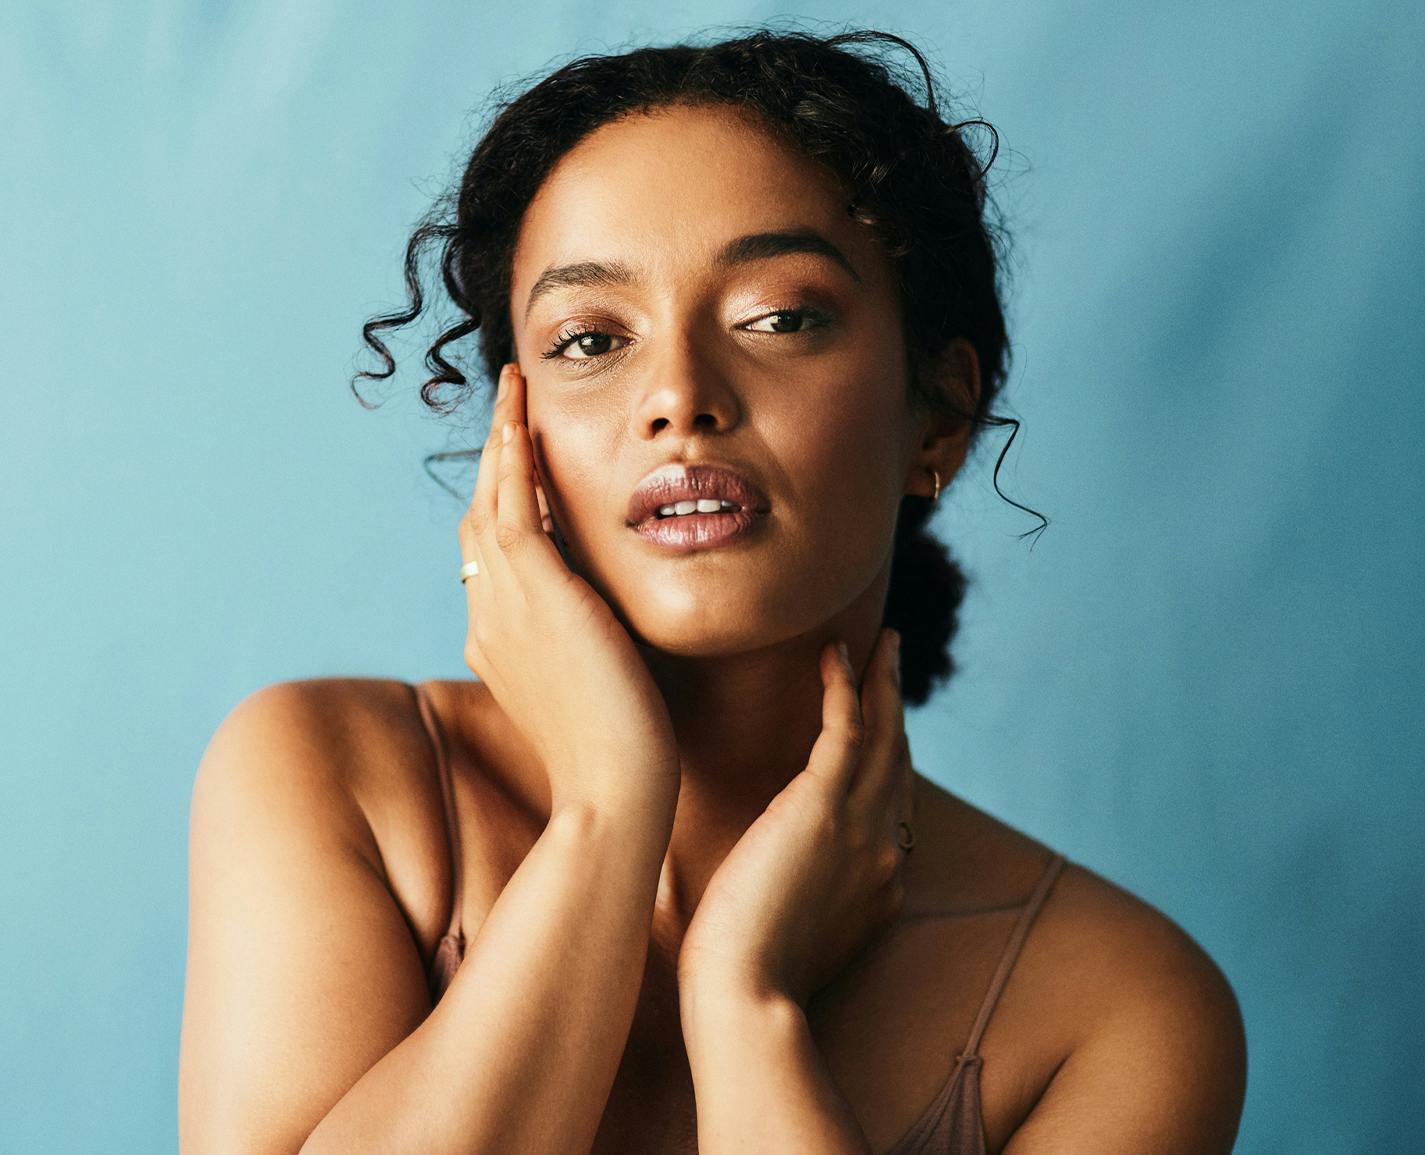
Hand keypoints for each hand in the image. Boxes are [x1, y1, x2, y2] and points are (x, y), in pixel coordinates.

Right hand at [459, 362, 679, 813]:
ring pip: (490, 500)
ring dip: (502, 439)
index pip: (490, 559)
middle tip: (508, 409)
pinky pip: (512, 501)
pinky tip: (525, 412)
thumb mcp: (589, 692)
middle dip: (492, 462)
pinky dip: (514, 452)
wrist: (612, 790)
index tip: (518, 471)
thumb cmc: (617, 755)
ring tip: (514, 388)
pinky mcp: (534, 589)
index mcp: (496, 644)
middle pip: (478, 520)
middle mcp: (486, 617)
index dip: (500, 508)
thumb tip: (600, 627)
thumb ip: (583, 652)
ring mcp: (502, 602)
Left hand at [676, 629, 913, 1007]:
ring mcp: (862, 826)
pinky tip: (834, 653)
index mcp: (880, 883)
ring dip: (885, 683)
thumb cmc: (746, 975)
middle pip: (900, 761)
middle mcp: (884, 850)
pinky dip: (845, 686)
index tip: (882, 722)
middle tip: (893, 661)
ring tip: (883, 643)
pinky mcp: (824, 806)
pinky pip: (848, 728)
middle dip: (899, 708)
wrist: (745, 994)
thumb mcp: (791, 930)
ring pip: (886, 735)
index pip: (893, 803)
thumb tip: (768, 871)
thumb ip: (798, 893)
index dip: (891, 757)